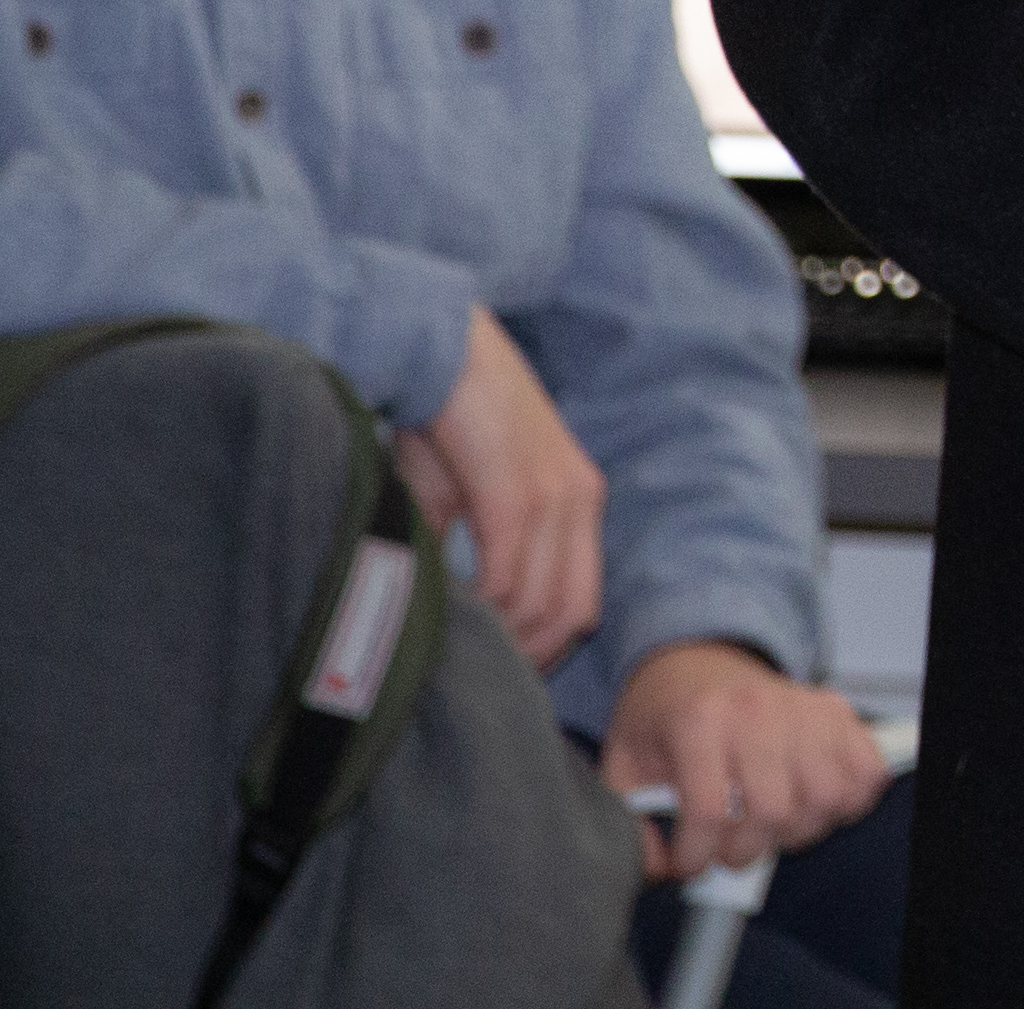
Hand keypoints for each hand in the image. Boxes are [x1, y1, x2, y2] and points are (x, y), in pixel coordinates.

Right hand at [392, 308, 604, 668]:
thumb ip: (475, 550)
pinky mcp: (517, 492)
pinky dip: (481, 604)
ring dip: (498, 635)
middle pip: (571, 614)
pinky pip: (507, 573)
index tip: (500, 668)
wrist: (442, 350)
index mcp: (580, 502)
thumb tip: (457, 616)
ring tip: (456, 647)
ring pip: (540, 602)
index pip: (581, 603)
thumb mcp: (470, 496)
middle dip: (526, 656)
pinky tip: (450, 610)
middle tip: (477, 674)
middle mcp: (581, 501)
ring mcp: (555, 496)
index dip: (544, 647)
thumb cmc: (446, 423)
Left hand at [601, 640, 889, 882]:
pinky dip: (847, 800)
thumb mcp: (623, 763)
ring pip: (824, 798)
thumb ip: (626, 818)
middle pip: (772, 811)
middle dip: (745, 851)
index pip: (710, 810)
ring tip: (768, 828)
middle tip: (728, 851)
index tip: (688, 864)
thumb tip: (654, 866)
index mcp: (698, 720)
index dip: (696, 855)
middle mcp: (756, 710)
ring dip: (796, 831)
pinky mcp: (835, 712)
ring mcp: (804, 708)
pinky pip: (865, 771)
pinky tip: (810, 804)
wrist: (696, 661)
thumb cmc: (663, 715)